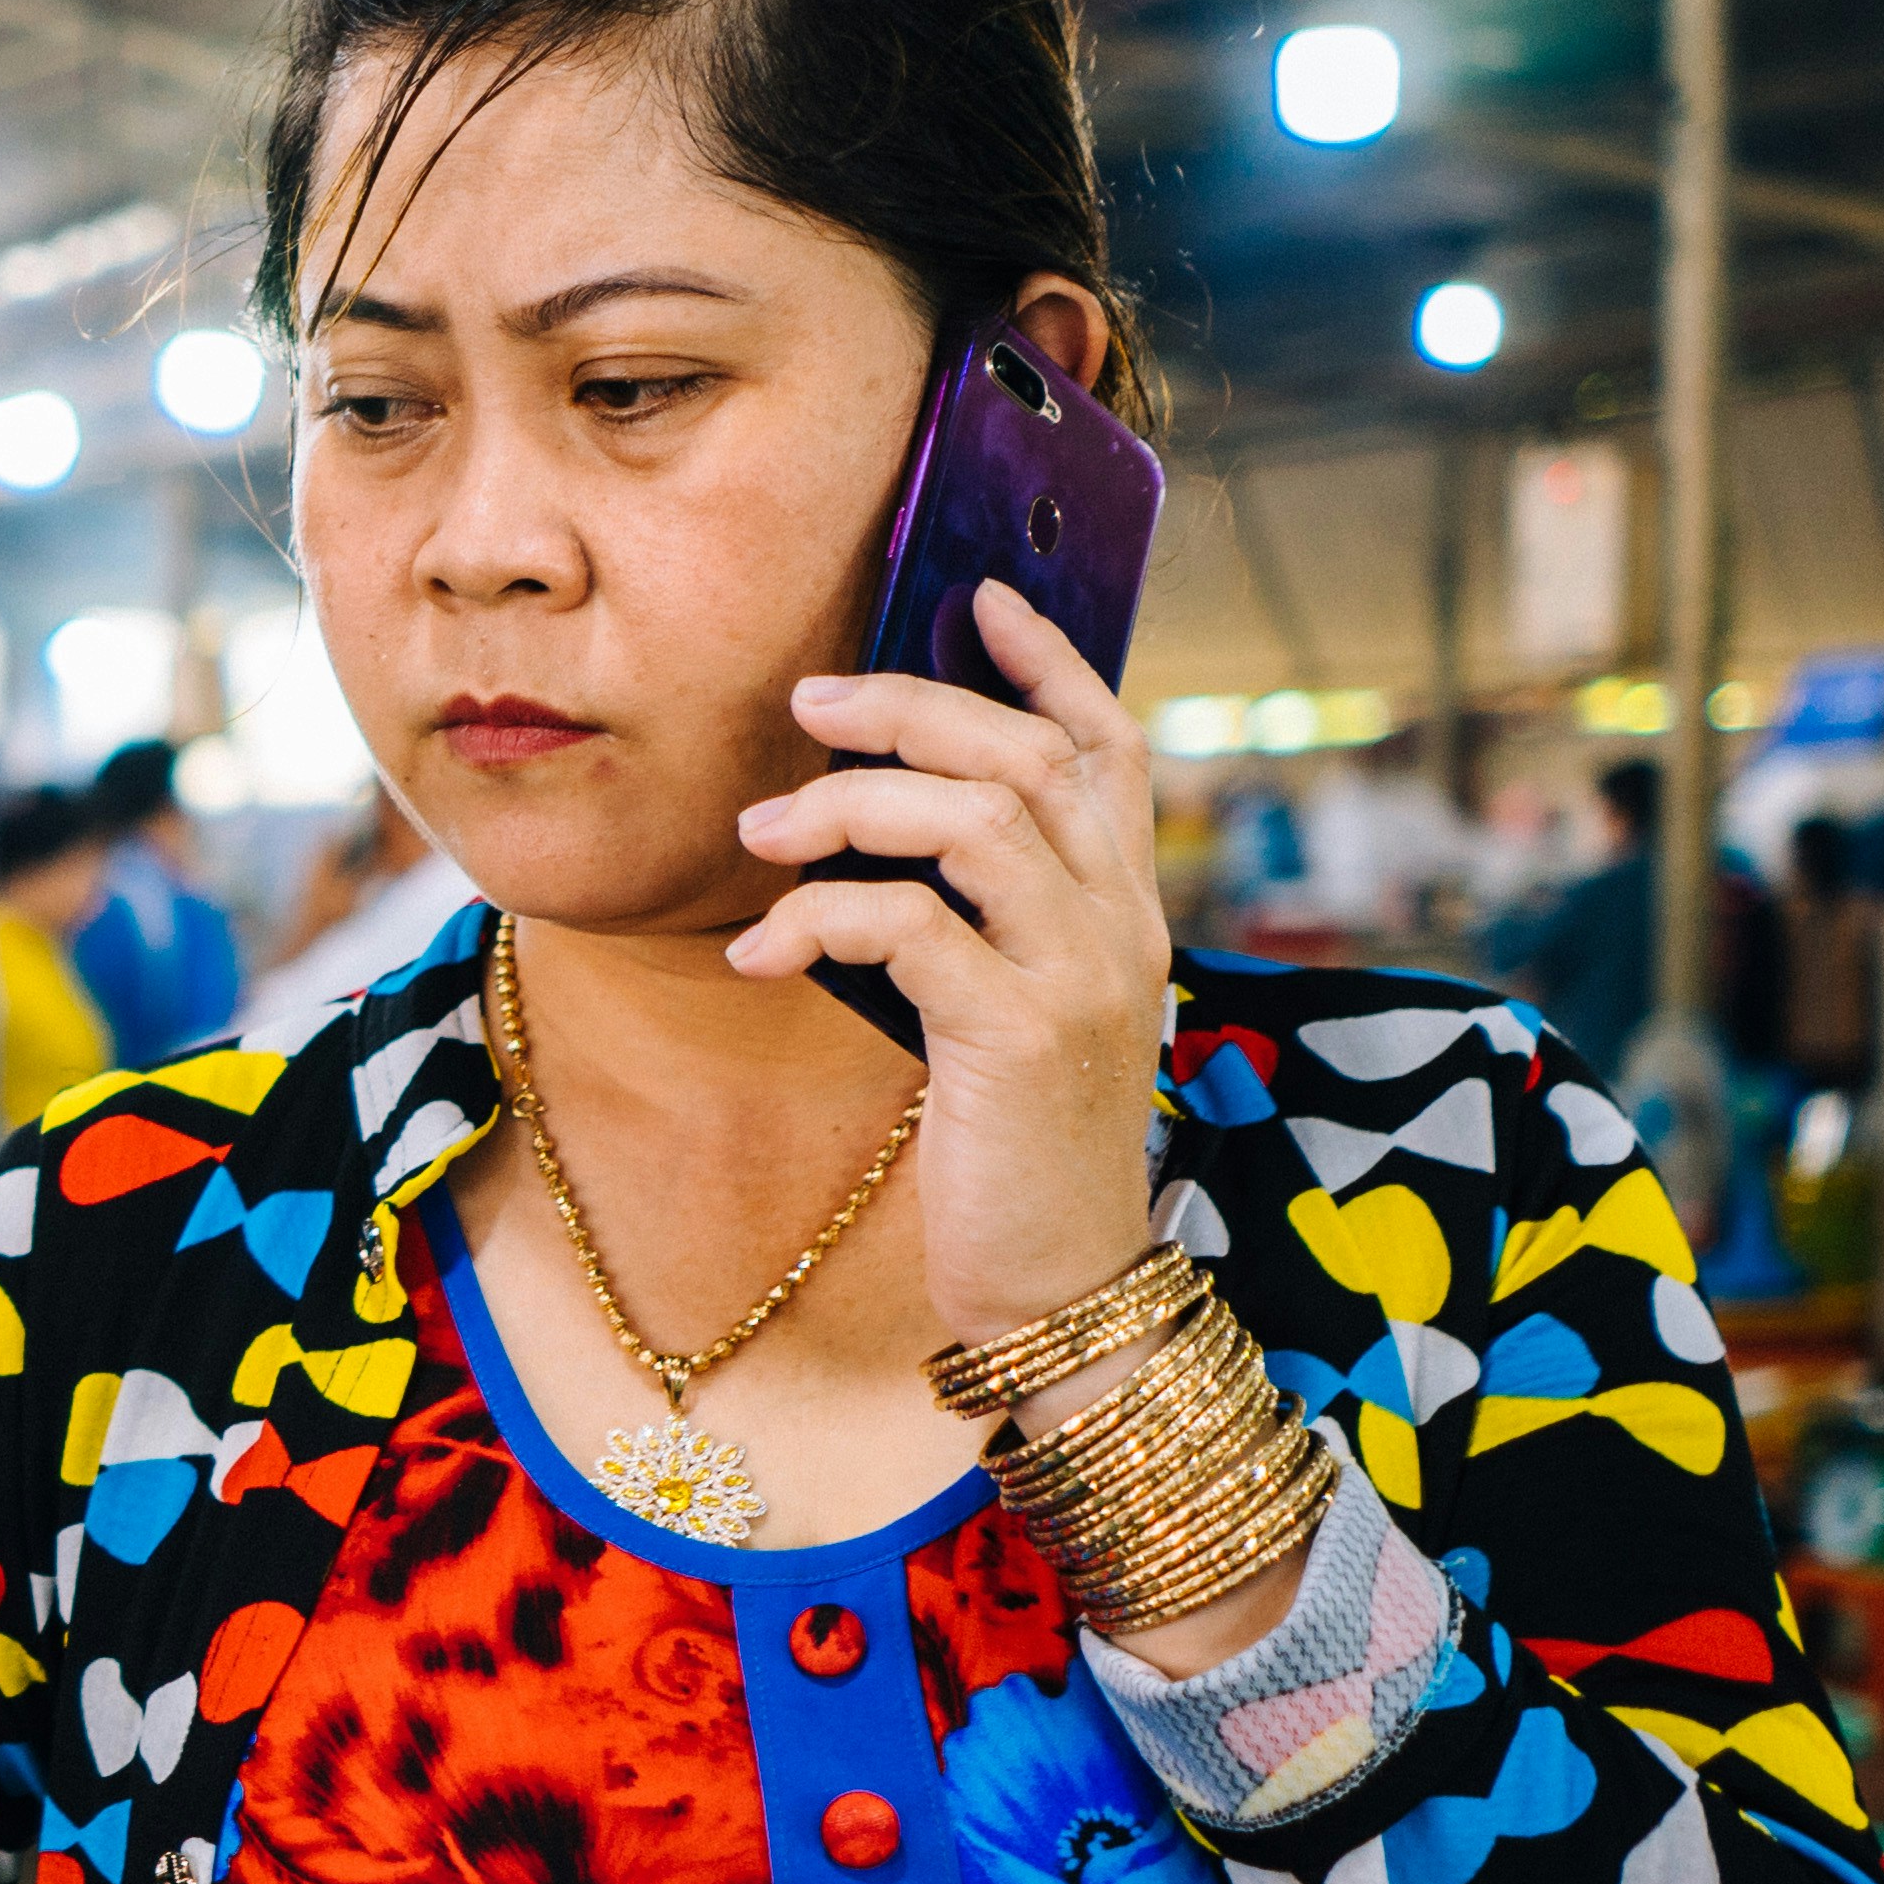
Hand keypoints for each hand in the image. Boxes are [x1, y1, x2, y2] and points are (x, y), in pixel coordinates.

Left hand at [737, 575, 1177, 1354]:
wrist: (1063, 1288)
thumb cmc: (1017, 1150)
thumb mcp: (1010, 1014)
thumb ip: (981, 923)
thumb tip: (880, 837)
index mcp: (1127, 909)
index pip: (1110, 746)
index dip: (1048, 662)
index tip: (977, 596)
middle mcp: (1123, 925)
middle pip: (1025, 757)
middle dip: (908, 711)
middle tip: (804, 707)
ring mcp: (1082, 977)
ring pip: (973, 821)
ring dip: (849, 808)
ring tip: (760, 837)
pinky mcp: (1020, 1037)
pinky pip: (908, 927)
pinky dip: (817, 919)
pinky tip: (755, 953)